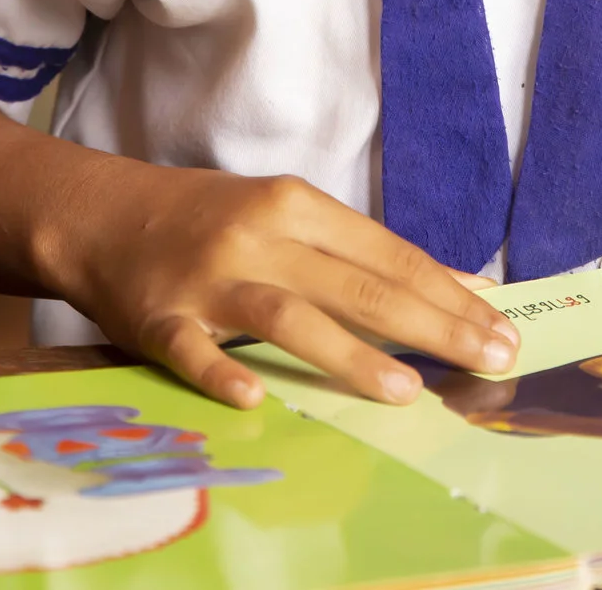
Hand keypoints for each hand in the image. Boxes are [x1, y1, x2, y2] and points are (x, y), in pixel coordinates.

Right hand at [42, 160, 520, 411]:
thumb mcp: (286, 216)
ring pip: (289, 316)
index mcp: (294, 205)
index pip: (387, 252)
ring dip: (350, 353)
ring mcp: (207, 280)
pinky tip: (257, 397)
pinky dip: (222, 373)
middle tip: (487, 358)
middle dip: (430, 324)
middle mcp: (257, 236)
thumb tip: (455, 285)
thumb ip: (359, 251)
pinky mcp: (158, 318)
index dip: (448, 292)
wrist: (102, 214)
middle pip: (355, 283)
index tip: (500, 326)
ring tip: (406, 391)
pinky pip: (194, 351)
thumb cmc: (209, 219)